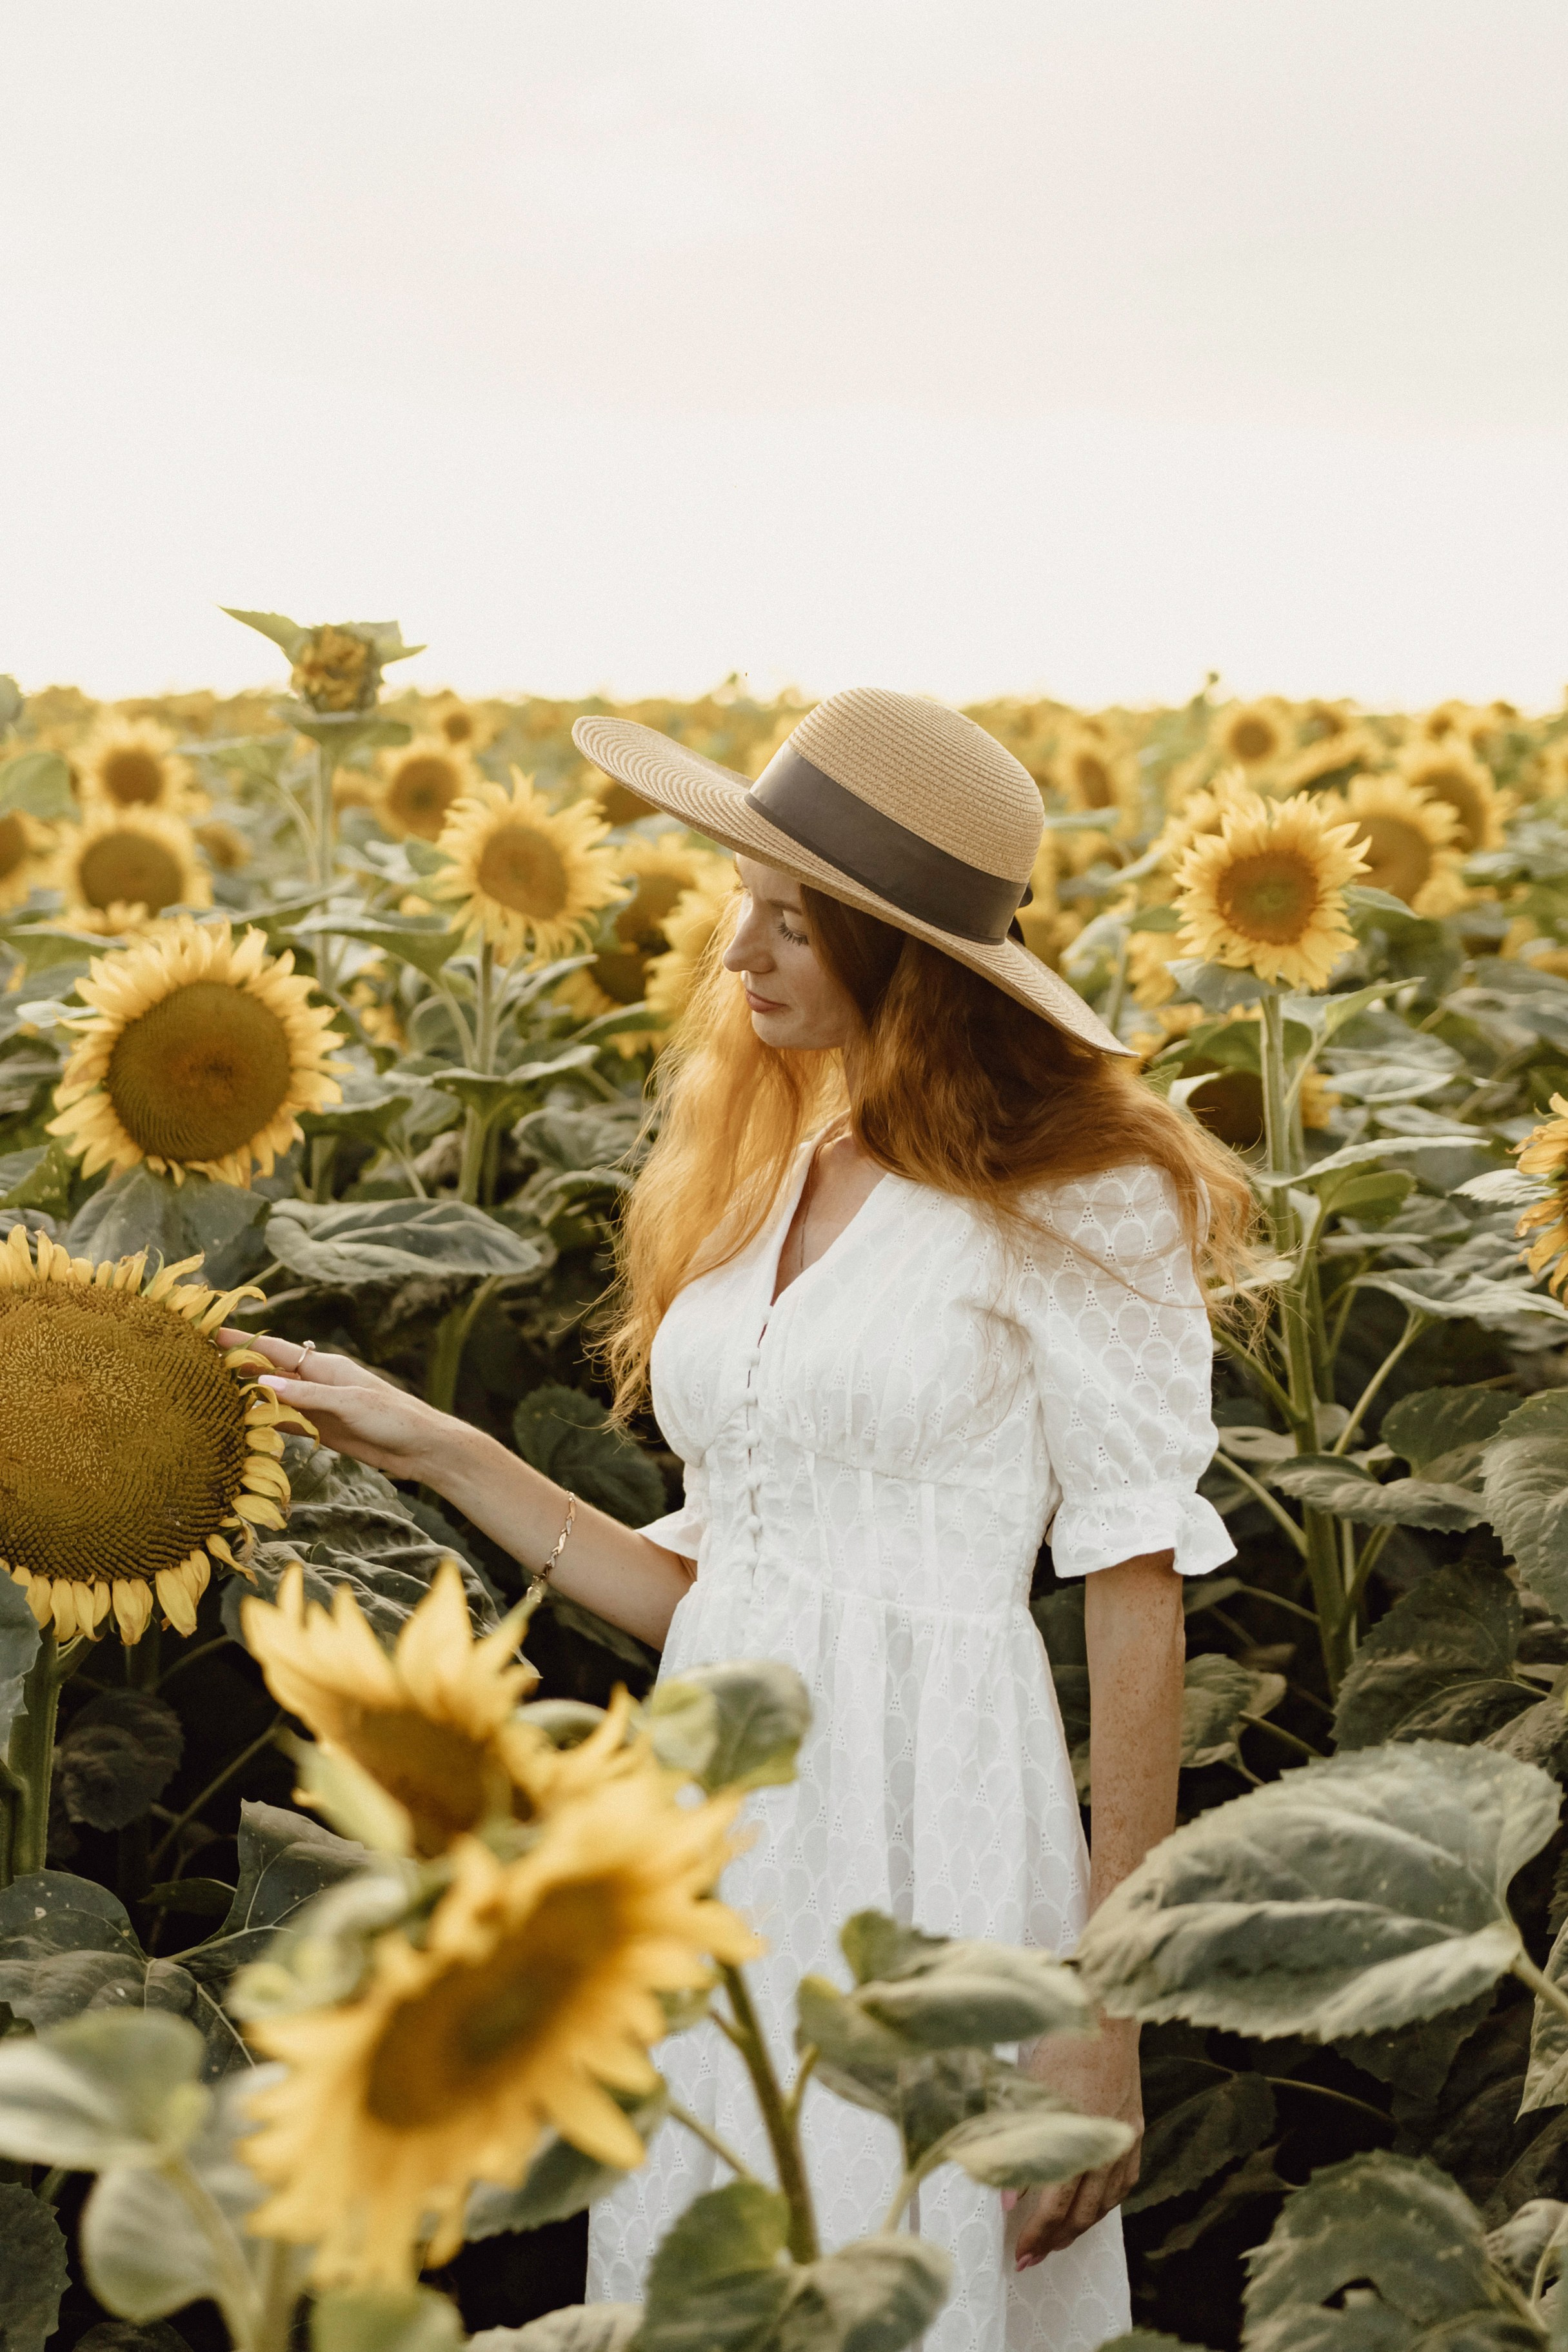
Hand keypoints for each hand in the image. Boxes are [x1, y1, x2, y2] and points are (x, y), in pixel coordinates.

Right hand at [217, 1330, 460, 1484]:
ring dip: (248, 1396)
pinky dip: (266, 1422)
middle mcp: (318, 1383)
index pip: (277, 1350)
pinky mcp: (322, 1430)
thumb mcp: (348, 1403)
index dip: (245, 1342)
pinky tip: (243, 1425)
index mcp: (326, 1367)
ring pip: (274, 1398)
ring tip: (211, 1394)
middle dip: (239, 1367)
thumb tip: (261, 1382)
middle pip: (270, 1372)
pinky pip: (287, 1422)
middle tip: (199, 1365)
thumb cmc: (393, 1418)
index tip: (212, 1333)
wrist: (421, 1449)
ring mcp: (318, 1407)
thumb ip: (306, 1395)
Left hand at [1006, 2016, 1142, 2268]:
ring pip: (1105, 2203)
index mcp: (1075, 2134)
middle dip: (1056, 2241)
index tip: (1020, 2254)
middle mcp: (1104, 2144)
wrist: (1104, 2015)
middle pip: (1083, 2212)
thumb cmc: (1059, 2044)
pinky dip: (1105, 2203)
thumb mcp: (1029, 2090)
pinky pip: (1123, 2182)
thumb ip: (1019, 2143)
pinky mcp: (1134, 2131)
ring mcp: (1124, 2139)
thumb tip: (1009, 2194)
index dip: (1037, 2234)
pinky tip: (1091, 2209)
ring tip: (1057, 2242)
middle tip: (1033, 2258)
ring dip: (1080, 2228)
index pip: (1056, 2204)